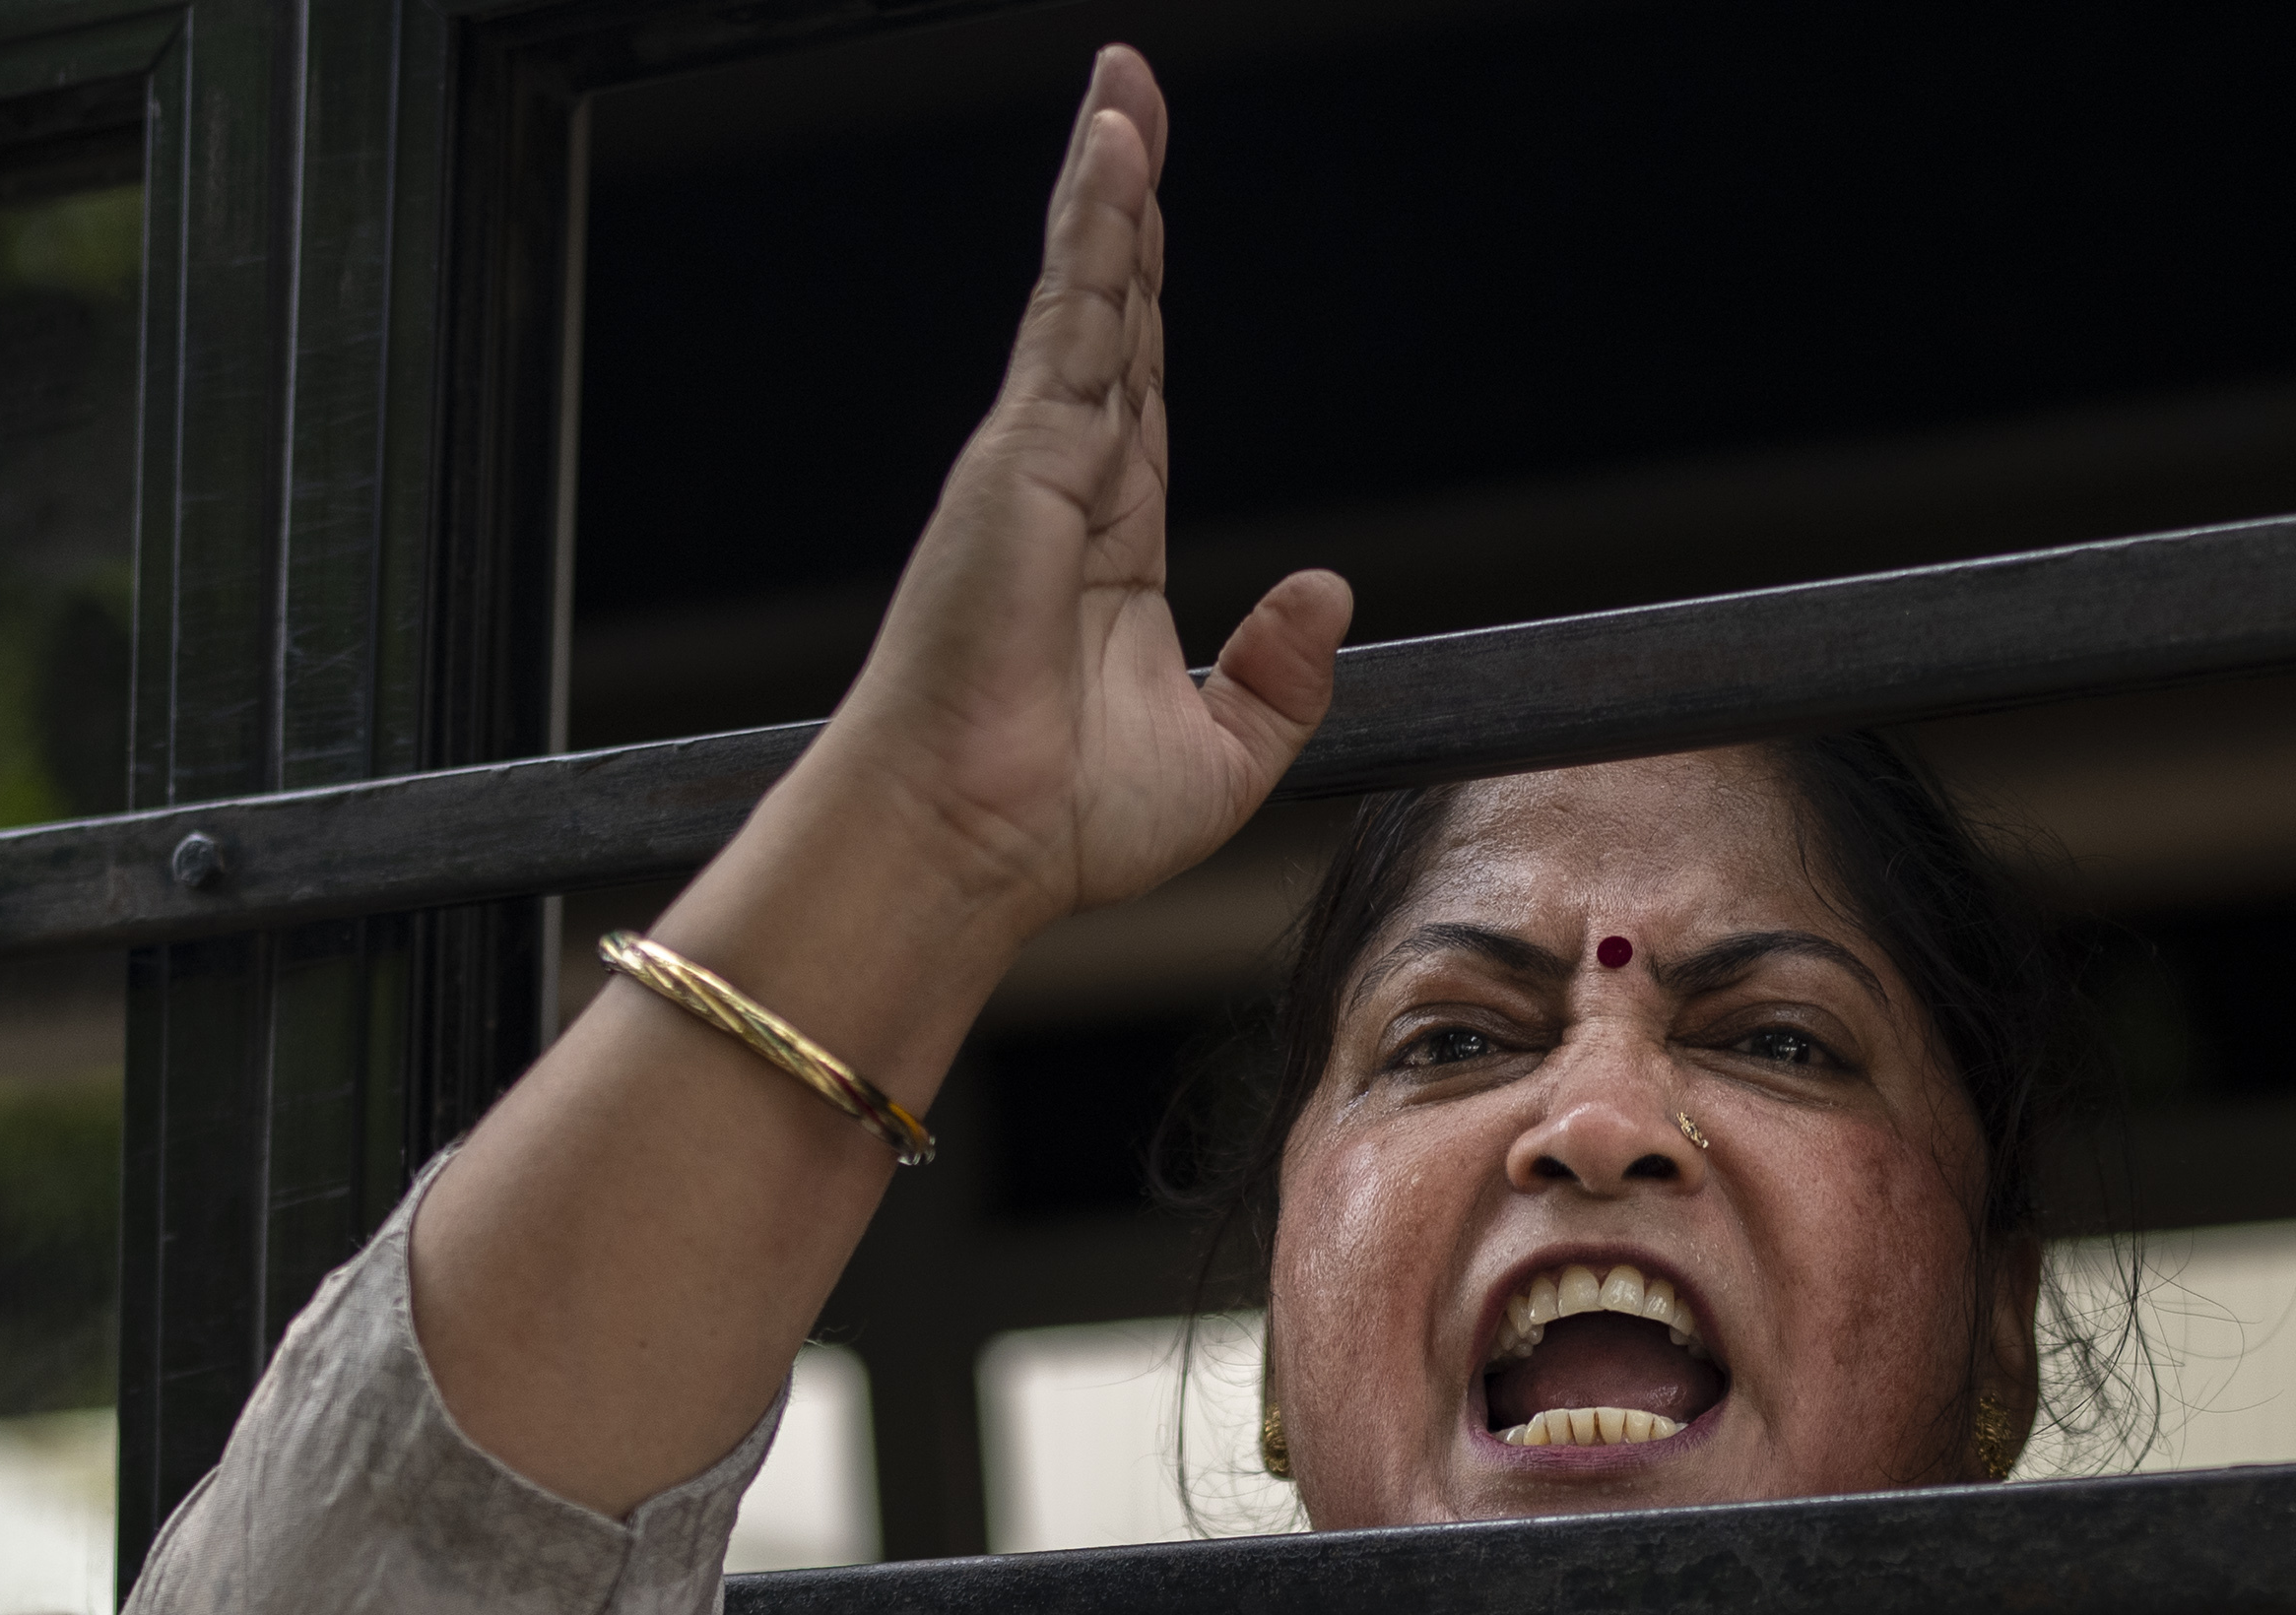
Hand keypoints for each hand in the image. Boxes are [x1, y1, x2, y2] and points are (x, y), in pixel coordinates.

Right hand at [785, 44, 1354, 939]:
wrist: (966, 848)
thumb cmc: (1057, 826)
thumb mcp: (1221, 759)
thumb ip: (1281, 679)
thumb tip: (1329, 589)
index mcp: (1104, 547)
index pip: (1138, 390)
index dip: (1145, 298)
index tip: (1149, 219)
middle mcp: (1063, 488)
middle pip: (1109, 313)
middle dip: (1122, 205)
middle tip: (1131, 101)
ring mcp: (1034, 461)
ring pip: (1089, 291)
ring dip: (1111, 181)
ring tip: (1127, 85)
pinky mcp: (1020, 452)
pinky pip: (1072, 312)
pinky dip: (1095, 223)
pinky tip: (1116, 144)